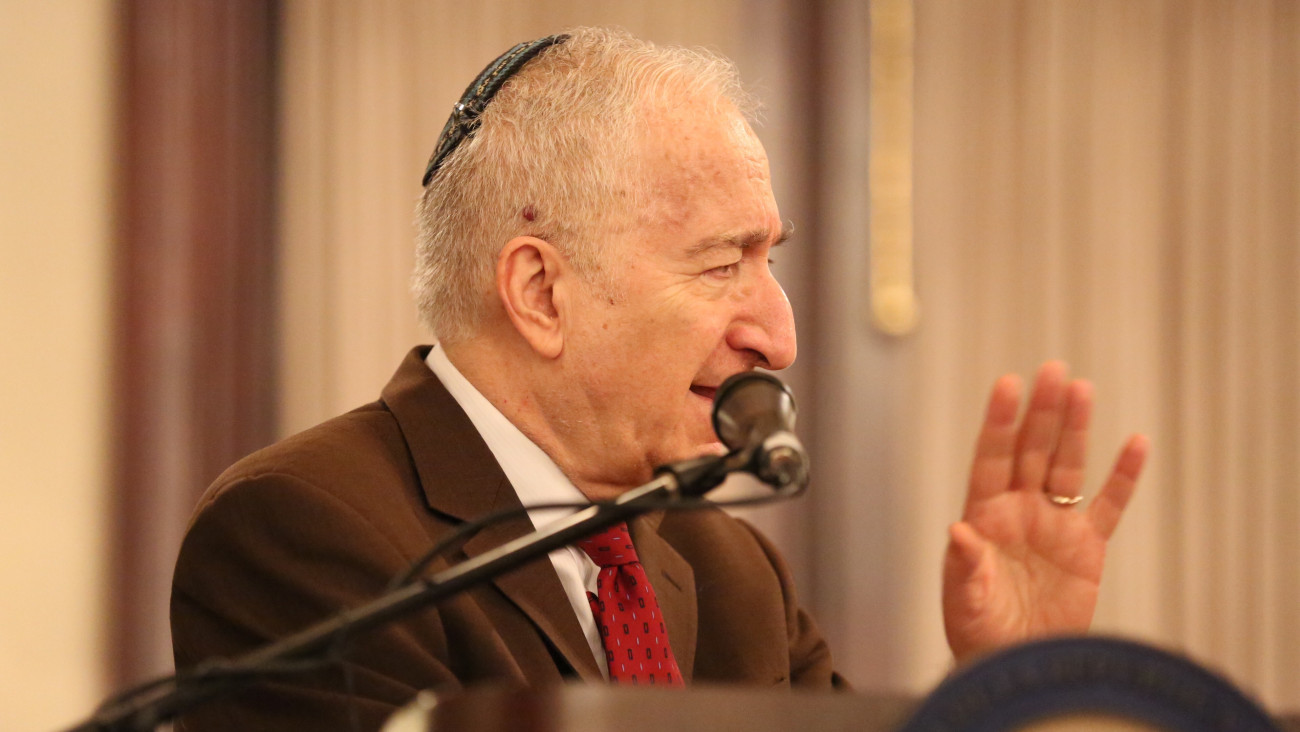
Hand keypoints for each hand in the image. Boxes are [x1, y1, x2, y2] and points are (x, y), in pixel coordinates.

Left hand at [941, 361, 1148, 663]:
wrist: (1017, 662)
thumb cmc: (979, 632)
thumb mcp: (964, 601)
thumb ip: (965, 565)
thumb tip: (959, 530)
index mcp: (984, 514)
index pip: (992, 457)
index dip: (1000, 422)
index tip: (1008, 384)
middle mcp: (1019, 510)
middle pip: (1032, 451)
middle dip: (1041, 412)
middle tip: (1053, 369)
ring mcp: (1055, 525)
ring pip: (1067, 466)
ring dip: (1075, 430)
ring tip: (1081, 389)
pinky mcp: (1087, 547)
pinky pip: (1109, 506)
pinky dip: (1123, 477)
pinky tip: (1134, 443)